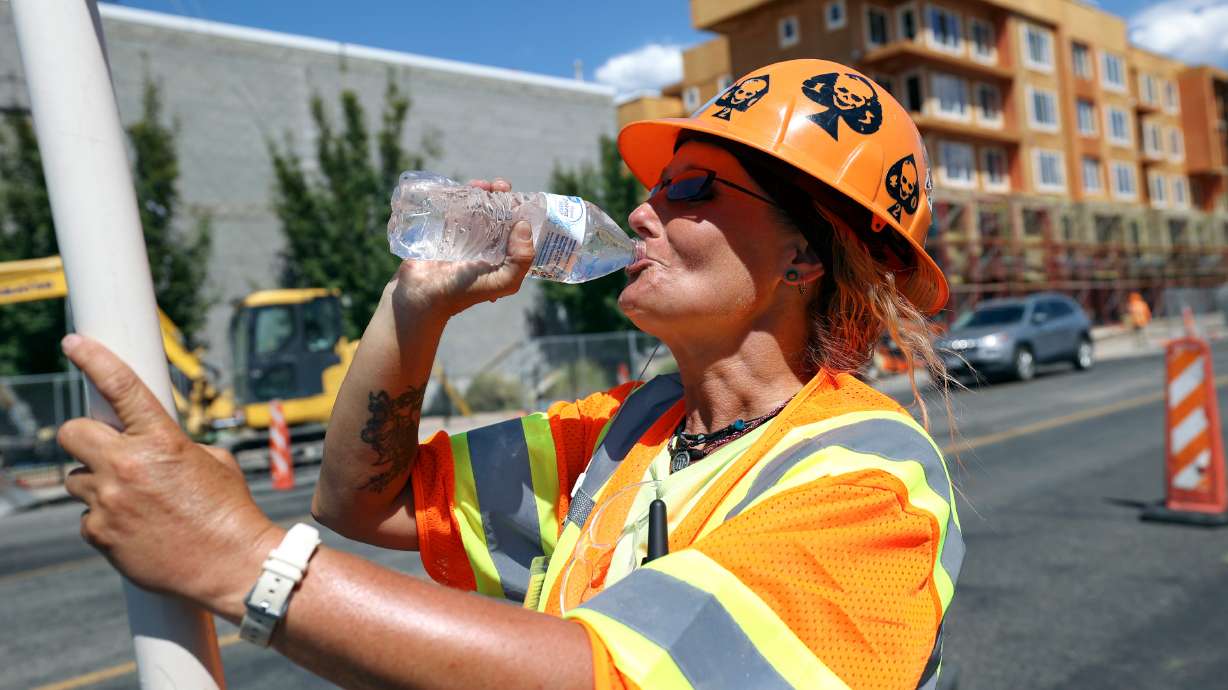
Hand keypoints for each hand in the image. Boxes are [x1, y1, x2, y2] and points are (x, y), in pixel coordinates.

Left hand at [58, 334, 282, 615]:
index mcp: (161, 440)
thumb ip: (176, 445)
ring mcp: (109, 502)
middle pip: (72, 433)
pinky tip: (135, 528)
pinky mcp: (100, 534)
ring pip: (75, 479)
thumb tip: (152, 445)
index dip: (92, 359)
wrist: (233, 566)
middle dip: (85, 438)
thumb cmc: (231, 512)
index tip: (73, 343)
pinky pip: (86, 517)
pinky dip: (105, 520)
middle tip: (104, 450)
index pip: (120, 386)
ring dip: (95, 483)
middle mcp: (127, 466)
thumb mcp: (215, 463)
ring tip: (132, 500)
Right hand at [390, 177, 535, 318]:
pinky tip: (465, 187)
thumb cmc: (463, 291)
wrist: (422, 293)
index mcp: (502, 255)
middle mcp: (485, 243)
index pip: (516, 228)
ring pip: (478, 205)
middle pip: (498, 212)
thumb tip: (523, 226)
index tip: (519, 198)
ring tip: (481, 184)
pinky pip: (456, 205)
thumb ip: (521, 260)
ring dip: (482, 191)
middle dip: (501, 196)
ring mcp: (464, 234)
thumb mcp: (503, 281)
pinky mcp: (444, 227)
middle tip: (499, 186)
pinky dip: (461, 193)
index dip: (520, 211)